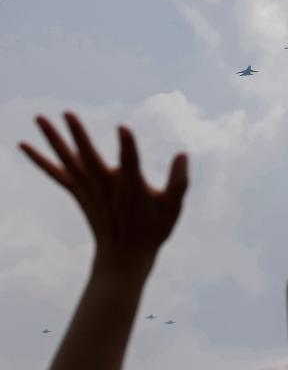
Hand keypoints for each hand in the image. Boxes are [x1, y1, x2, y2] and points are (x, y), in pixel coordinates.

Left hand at [20, 113, 187, 268]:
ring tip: (39, 118)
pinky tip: (23, 145)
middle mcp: (106, 186)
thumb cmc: (153, 229)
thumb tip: (183, 154)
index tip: (123, 128)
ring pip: (68, 161)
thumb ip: (179, 181)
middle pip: (89, 157)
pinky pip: (57, 174)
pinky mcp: (78, 193)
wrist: (125, 256)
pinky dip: (39, 160)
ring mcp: (89, 189)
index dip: (127, 146)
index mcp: (132, 188)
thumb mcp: (173, 207)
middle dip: (79, 136)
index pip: (130, 163)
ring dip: (53, 140)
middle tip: (67, 113)